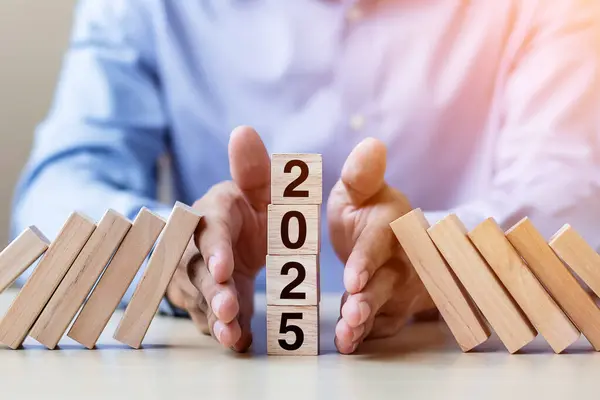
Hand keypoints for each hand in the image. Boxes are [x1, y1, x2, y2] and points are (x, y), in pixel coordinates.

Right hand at [166, 126, 269, 351]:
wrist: (237, 235)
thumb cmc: (250, 208)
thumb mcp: (259, 188)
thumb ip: (254, 168)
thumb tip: (243, 130)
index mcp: (211, 212)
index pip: (206, 228)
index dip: (213, 248)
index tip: (223, 268)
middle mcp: (192, 244)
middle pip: (195, 268)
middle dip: (210, 290)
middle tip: (228, 309)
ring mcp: (191, 273)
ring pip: (196, 297)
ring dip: (213, 316)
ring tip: (232, 335)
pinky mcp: (198, 297)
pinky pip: (204, 315)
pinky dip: (220, 329)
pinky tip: (238, 341)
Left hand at [328, 138, 436, 353]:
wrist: (391, 240)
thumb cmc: (368, 212)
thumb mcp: (361, 190)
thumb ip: (361, 175)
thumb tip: (371, 144)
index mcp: (392, 222)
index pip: (382, 240)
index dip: (368, 259)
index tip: (353, 279)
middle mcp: (402, 256)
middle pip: (390, 280)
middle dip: (372, 298)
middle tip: (352, 313)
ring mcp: (400, 285)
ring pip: (386, 307)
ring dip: (367, 321)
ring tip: (347, 335)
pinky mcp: (393, 307)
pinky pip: (382, 324)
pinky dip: (366, 335)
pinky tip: (348, 343)